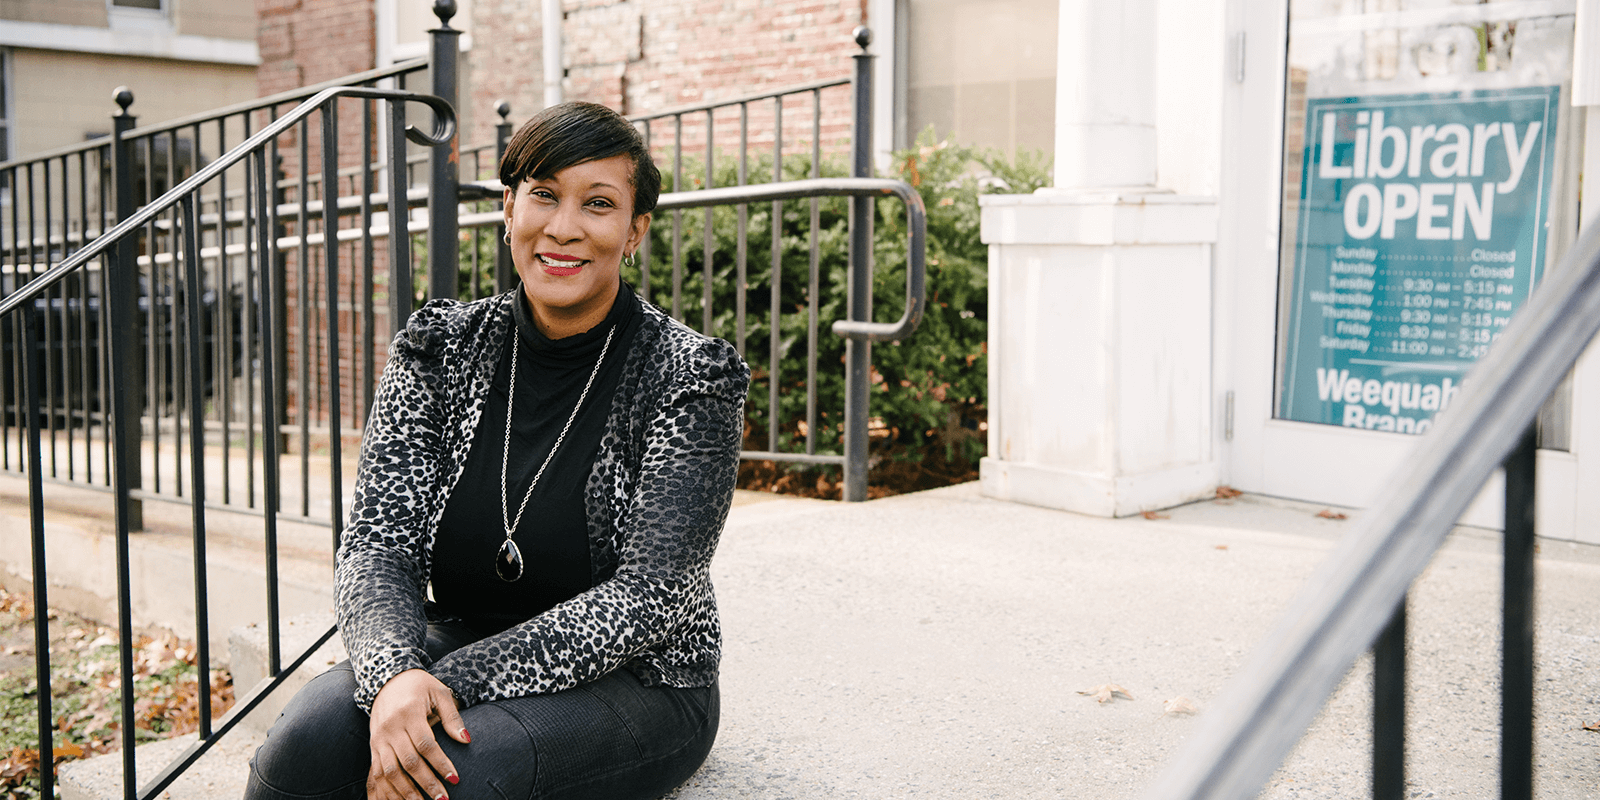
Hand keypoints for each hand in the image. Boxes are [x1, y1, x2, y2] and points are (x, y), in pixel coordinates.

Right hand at [366, 669, 469, 799]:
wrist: (388, 679)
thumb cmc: (420, 686)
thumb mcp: (439, 693)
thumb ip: (452, 717)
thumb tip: (466, 740)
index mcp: (409, 713)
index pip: (426, 744)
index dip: (440, 763)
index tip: (455, 779)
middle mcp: (390, 727)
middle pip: (408, 761)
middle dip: (426, 782)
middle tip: (443, 798)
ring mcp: (379, 738)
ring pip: (390, 772)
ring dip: (406, 791)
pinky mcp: (373, 746)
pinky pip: (376, 773)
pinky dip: (387, 790)